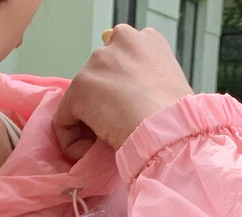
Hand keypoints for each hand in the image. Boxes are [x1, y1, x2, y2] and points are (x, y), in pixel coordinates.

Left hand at [52, 24, 192, 162]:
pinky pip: (64, 121)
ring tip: (108, 142)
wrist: (167, 131)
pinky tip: (91, 151)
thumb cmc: (176, 119)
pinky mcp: (80, 86)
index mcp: (148, 40)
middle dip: (102, 104)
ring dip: (90, 125)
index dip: (121, 91)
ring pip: (81, 100)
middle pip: (98, 77)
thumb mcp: (169, 90)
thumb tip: (133, 101)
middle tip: (117, 129)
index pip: (120, 61)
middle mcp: (122, 40)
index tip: (129, 113)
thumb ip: (148, 84)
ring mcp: (99, 61)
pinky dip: (73, 142)